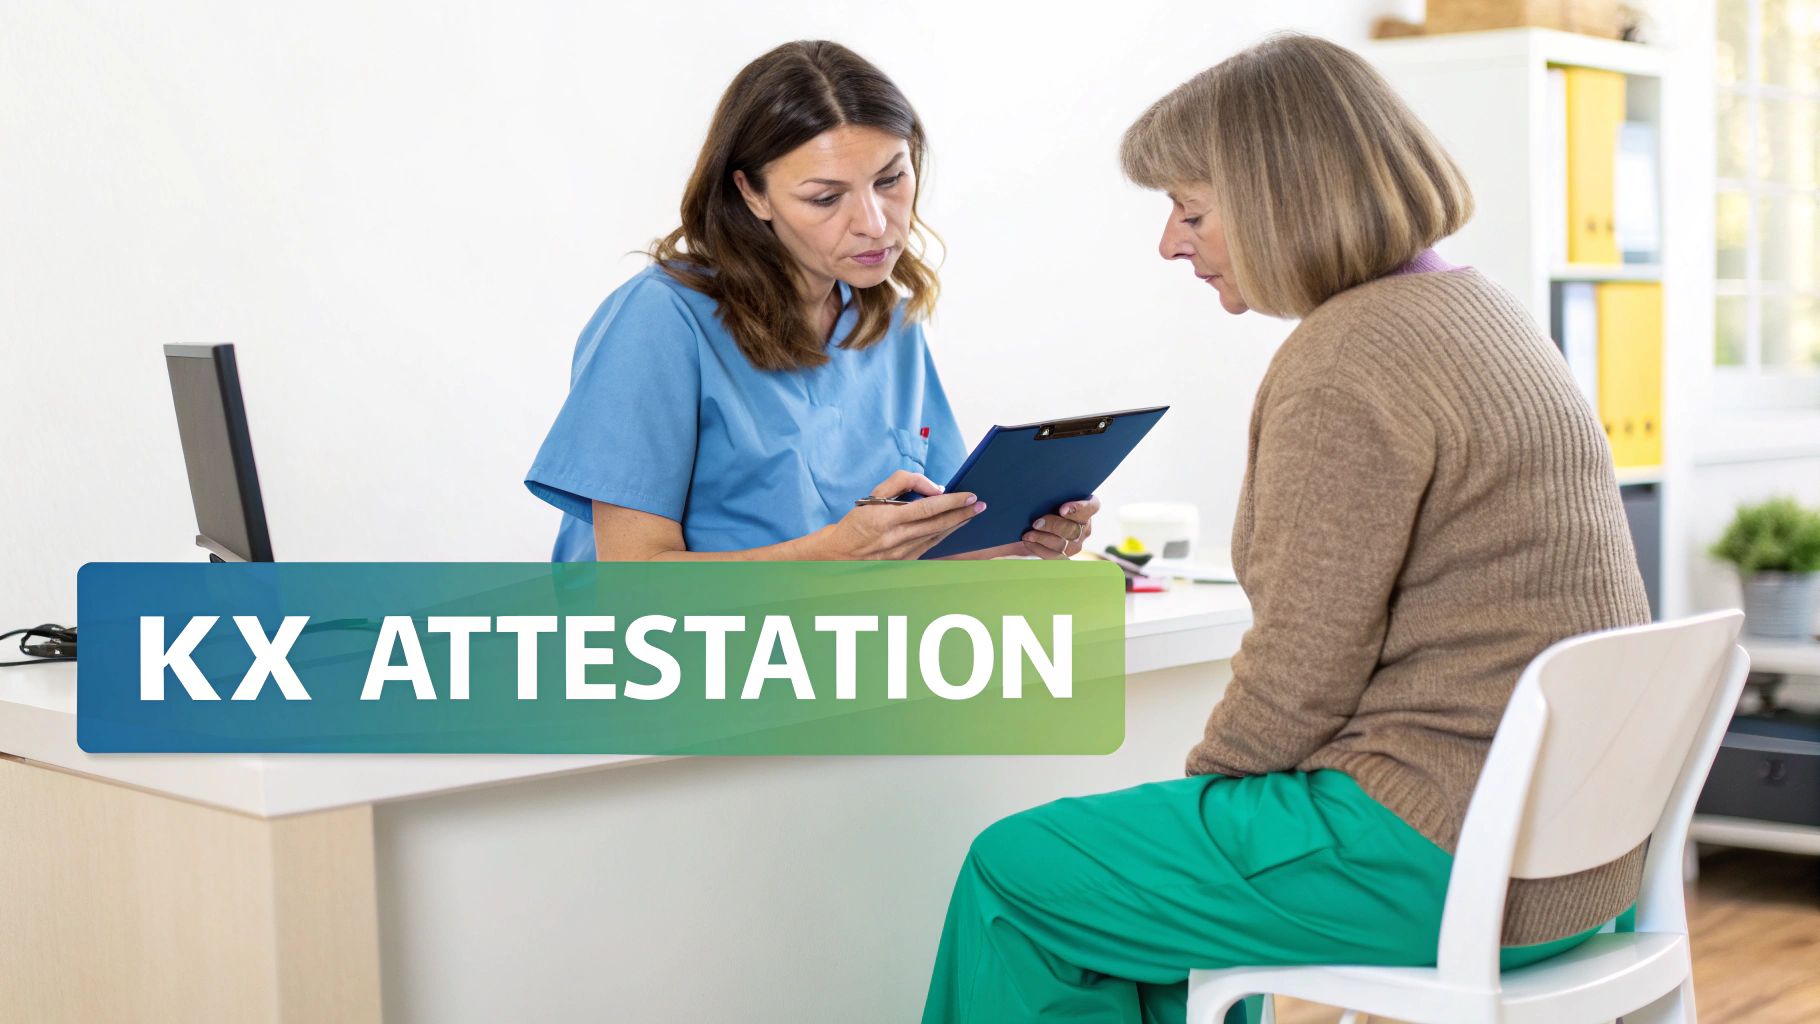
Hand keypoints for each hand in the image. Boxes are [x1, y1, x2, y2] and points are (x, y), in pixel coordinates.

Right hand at [809, 470, 986, 559]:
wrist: (838, 555)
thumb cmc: (855, 523)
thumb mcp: (872, 496)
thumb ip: (901, 484)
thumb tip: (932, 487)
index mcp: (887, 520)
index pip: (927, 509)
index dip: (951, 502)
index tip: (969, 495)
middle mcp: (897, 539)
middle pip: (938, 524)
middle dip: (962, 513)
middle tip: (981, 504)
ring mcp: (902, 554)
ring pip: (937, 536)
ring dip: (957, 524)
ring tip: (973, 513)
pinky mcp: (905, 562)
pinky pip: (930, 546)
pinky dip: (944, 535)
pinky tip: (954, 526)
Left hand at [1019, 494, 1098, 559]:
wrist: (1037, 521)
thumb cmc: (1046, 502)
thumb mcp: (1051, 495)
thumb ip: (1051, 492)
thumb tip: (1035, 484)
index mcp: (1088, 508)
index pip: (1091, 507)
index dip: (1078, 508)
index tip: (1062, 509)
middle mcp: (1085, 527)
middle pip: (1073, 529)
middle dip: (1053, 526)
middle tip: (1036, 523)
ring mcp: (1076, 544)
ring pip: (1062, 544)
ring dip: (1042, 539)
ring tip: (1028, 534)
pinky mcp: (1065, 555)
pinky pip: (1053, 556)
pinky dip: (1038, 548)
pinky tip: (1027, 542)